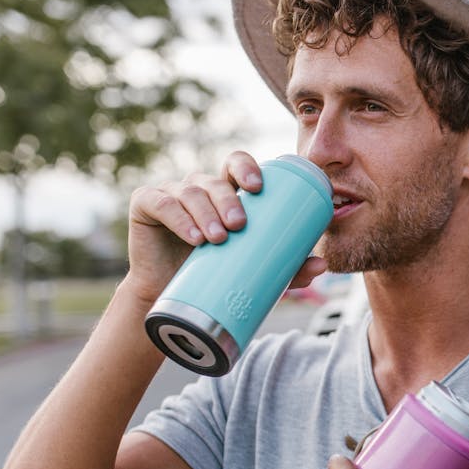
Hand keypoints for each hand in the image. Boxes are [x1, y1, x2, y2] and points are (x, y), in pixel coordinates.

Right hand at [123, 149, 326, 301]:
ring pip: (190, 191)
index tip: (259, 187)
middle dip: (228, 198)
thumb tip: (323, 265)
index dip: (247, 168)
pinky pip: (161, 202)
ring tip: (218, 239)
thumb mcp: (255, 273)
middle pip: (215, 179)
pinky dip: (179, 217)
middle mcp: (199, 188)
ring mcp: (171, 194)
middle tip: (239, 225)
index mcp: (225, 194)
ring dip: (206, 211)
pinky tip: (193, 235)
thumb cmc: (215, 279)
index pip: (237, 165)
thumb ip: (288, 269)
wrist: (171, 302)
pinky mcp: (145, 205)